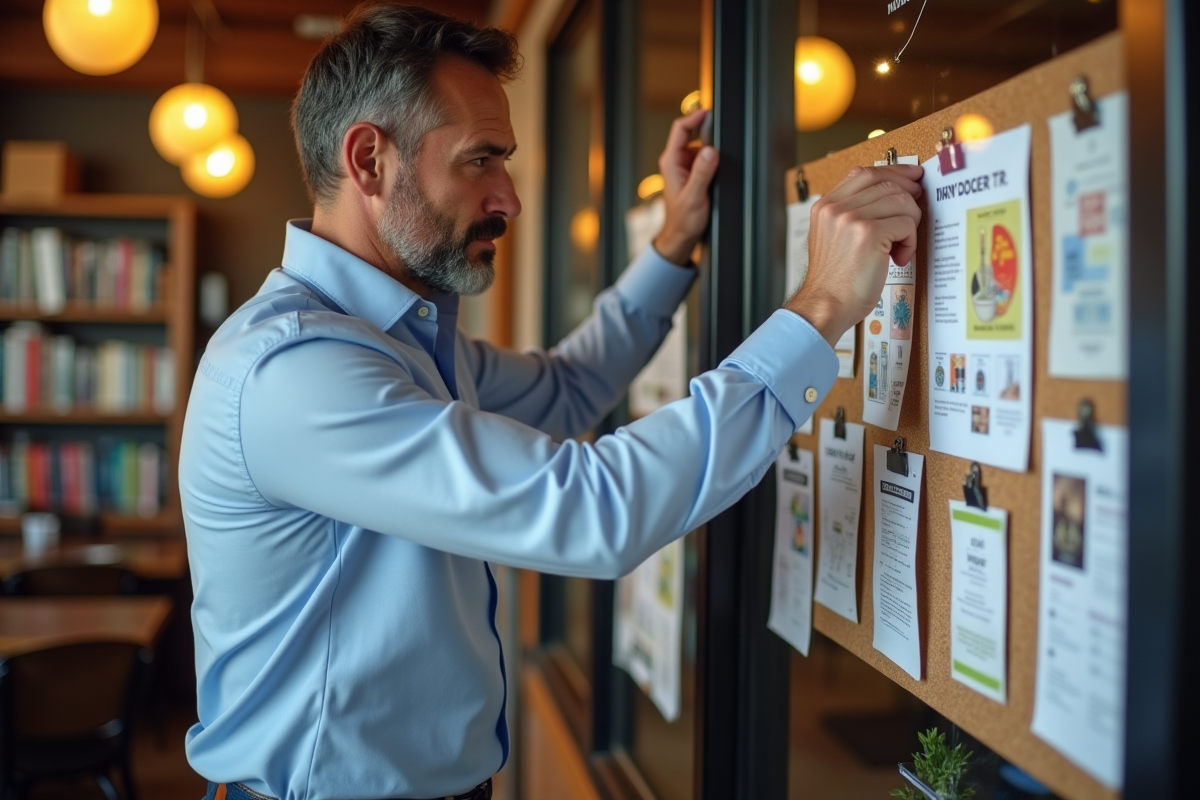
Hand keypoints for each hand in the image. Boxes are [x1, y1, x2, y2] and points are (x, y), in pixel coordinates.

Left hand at [652, 108, 719, 265]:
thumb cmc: (683, 220)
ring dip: (710, 150)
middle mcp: (675, 161)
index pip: (680, 128)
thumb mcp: (695, 196)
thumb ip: (702, 173)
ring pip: (699, 146)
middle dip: (708, 133)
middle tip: (722, 138)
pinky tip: (717, 172)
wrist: (681, 236)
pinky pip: (702, 159)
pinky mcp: (691, 173)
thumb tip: (710, 151)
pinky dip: (711, 160)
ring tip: (718, 166)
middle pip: (691, 134)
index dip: (695, 117)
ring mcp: (683, 166)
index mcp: (671, 162)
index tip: (710, 112)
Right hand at [785, 164, 923, 346]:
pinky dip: (909, 242)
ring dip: (909, 225)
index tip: (911, 178)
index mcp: (825, 206)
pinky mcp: (869, 234)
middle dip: (908, 201)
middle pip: (888, 184)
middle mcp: (835, 208)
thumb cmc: (835, 281)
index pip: (864, 173)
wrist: (826, 306)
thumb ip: (852, 214)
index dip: (893, 172)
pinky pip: (907, 223)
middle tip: (911, 220)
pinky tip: (897, 258)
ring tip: (898, 248)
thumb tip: (890, 194)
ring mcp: (851, 219)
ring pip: (902, 202)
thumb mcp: (833, 238)